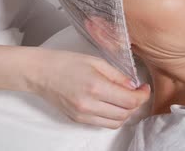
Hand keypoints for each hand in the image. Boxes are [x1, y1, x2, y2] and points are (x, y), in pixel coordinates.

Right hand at [27, 49, 149, 128]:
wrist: (40, 72)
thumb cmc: (65, 62)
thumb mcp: (96, 61)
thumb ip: (117, 75)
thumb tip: (133, 86)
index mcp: (95, 87)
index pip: (129, 101)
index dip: (142, 95)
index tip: (144, 88)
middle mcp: (89, 105)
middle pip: (125, 114)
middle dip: (136, 104)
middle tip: (137, 92)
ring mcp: (82, 115)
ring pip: (115, 123)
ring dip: (126, 113)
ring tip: (125, 99)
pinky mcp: (78, 120)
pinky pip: (102, 123)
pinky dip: (113, 117)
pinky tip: (112, 104)